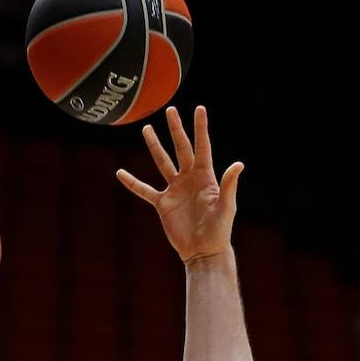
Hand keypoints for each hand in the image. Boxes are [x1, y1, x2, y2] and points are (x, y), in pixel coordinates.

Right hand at [117, 105, 242, 263]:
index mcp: (205, 176)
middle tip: (170, 110)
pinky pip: (144, 190)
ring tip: (147, 129)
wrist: (203, 252)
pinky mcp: (163, 204)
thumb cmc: (219, 230)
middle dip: (175, 129)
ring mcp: (175, 190)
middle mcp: (189, 178)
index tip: (199, 108)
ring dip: (154, 146)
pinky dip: (132, 183)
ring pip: (162, 163)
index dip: (200, 128)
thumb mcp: (226, 207)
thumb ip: (229, 185)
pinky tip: (120, 173)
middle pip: (181, 148)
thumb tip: (239, 164)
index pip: (202, 146)